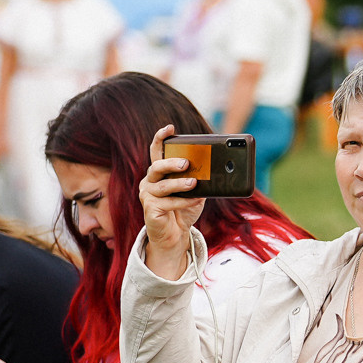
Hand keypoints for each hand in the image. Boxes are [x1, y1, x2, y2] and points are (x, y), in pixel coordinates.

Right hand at [139, 123, 204, 276]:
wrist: (176, 234)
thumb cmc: (184, 209)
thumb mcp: (196, 191)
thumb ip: (200, 179)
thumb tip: (215, 170)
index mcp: (160, 172)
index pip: (157, 151)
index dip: (161, 138)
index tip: (170, 128)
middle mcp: (150, 181)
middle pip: (157, 166)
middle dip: (171, 163)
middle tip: (186, 163)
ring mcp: (148, 195)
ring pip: (163, 185)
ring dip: (180, 183)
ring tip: (194, 183)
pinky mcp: (150, 209)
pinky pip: (168, 203)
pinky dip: (183, 201)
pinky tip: (194, 200)